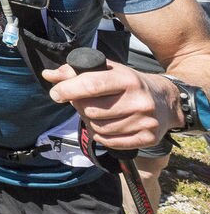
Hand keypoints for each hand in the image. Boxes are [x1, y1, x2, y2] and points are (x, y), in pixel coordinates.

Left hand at [43, 61, 180, 149]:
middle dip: (80, 106)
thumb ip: (75, 72)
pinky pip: (111, 142)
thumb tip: (47, 74)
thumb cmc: (128, 83)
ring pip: (99, 128)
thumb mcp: (106, 70)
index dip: (68, 89)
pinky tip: (107, 124)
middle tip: (83, 101)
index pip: (91, 85)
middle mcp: (138, 100)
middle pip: (91, 110)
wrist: (166, 100)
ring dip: (90, 121)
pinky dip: (102, 135)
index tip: (56, 93)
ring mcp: (145, 121)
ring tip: (97, 112)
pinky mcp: (148, 138)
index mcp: (126, 79)